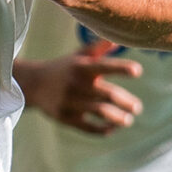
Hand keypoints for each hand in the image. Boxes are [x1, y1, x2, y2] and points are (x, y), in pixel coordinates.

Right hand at [15, 44, 143, 134]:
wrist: (33, 84)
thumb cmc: (64, 68)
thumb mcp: (79, 56)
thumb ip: (99, 49)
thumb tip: (119, 41)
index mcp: (81, 67)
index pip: (104, 66)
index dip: (121, 68)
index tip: (138, 71)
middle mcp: (76, 84)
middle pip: (107, 94)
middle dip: (126, 102)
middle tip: (137, 107)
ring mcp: (70, 102)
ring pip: (100, 112)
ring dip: (118, 118)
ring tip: (128, 120)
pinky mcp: (65, 117)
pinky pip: (88, 127)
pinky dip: (102, 130)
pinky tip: (111, 128)